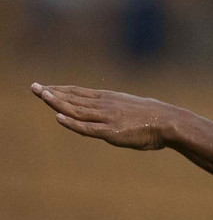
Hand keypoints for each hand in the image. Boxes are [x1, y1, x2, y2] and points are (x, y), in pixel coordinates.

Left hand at [31, 83, 178, 150]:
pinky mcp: (112, 132)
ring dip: (58, 103)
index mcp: (110, 99)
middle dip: (52, 93)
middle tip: (33, 87)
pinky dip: (73, 123)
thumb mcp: (132, 107)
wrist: (170, 122)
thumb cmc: (155, 117)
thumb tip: (110, 111)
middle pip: (74, 98)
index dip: (60, 90)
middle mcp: (106, 105)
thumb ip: (116, 109)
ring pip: (77, 110)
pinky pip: (88, 128)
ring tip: (42, 96)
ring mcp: (108, 118)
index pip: (79, 92)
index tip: (45, 87)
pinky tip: (60, 118)